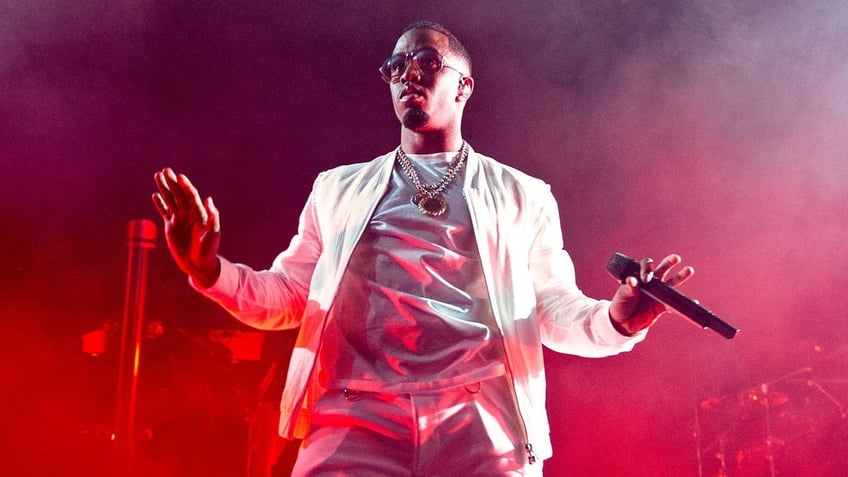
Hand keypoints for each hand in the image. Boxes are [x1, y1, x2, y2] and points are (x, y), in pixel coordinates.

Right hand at [152, 168, 220, 286]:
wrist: (198, 264)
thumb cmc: (208, 249)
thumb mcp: (213, 234)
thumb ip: (213, 217)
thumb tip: (209, 199)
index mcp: (199, 213)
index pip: (191, 195)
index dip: (186, 186)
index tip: (180, 176)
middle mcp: (188, 213)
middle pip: (179, 194)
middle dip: (172, 182)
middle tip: (165, 170)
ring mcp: (179, 218)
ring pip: (170, 200)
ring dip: (164, 188)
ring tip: (157, 176)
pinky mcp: (170, 226)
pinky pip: (164, 211)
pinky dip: (160, 203)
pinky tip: (155, 195)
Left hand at [608, 254, 693, 334]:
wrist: (623, 323)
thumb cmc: (621, 305)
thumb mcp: (622, 296)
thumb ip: (628, 288)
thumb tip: (632, 280)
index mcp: (639, 277)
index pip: (646, 266)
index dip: (647, 269)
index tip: (645, 279)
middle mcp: (650, 283)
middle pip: (661, 269)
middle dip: (668, 263)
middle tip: (676, 258)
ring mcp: (657, 294)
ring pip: (671, 283)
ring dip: (680, 277)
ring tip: (689, 270)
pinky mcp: (661, 306)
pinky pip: (674, 305)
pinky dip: (682, 304)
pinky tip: (693, 301)